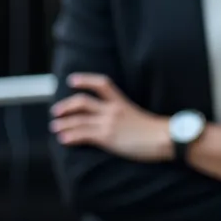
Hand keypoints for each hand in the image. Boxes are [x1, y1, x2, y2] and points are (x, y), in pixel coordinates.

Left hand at [50, 73, 172, 161]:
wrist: (166, 138)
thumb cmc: (156, 131)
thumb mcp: (137, 115)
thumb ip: (123, 113)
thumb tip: (114, 119)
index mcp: (121, 101)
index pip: (101, 83)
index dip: (84, 80)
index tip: (71, 80)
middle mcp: (112, 109)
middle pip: (82, 102)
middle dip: (66, 106)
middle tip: (55, 111)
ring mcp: (109, 123)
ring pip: (79, 120)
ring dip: (63, 124)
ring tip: (55, 127)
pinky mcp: (107, 137)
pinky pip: (83, 134)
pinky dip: (70, 136)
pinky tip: (63, 140)